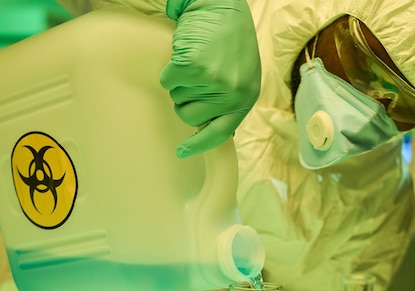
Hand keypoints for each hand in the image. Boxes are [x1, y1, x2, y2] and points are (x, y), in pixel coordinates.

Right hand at [161, 0, 260, 157]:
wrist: (219, 6)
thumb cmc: (229, 39)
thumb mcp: (241, 74)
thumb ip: (230, 101)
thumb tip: (210, 128)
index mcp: (246, 98)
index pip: (220, 132)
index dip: (199, 144)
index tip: (182, 151)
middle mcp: (233, 94)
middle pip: (190, 117)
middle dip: (186, 99)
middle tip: (196, 77)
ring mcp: (214, 82)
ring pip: (177, 99)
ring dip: (180, 82)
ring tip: (196, 61)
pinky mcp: (194, 68)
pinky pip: (168, 81)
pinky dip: (170, 69)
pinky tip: (185, 54)